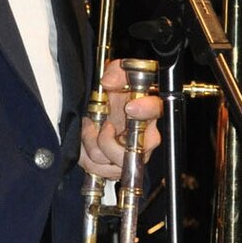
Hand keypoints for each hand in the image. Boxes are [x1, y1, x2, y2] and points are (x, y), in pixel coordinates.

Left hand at [79, 58, 161, 180]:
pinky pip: (99, 170)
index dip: (145, 110)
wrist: (97, 113)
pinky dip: (86, 157)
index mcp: (147, 111)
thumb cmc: (112, 96)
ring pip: (110, 161)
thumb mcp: (114, 75)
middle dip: (107, 140)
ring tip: (90, 130)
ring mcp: (132, 156)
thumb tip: (108, 82)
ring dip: (91, 144)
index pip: (155, 110)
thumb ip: (115, 72)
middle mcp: (145, 138)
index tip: (130, 107)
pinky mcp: (116, 169)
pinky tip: (88, 143)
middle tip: (102, 125)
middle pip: (133, 151)